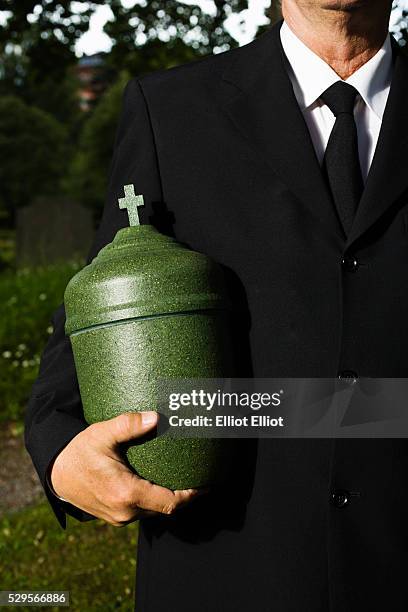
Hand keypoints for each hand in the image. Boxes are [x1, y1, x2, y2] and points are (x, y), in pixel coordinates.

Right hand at [50, 411, 201, 525]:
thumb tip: (156, 417)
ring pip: (154, 512)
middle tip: (199, 476)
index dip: (191, 495)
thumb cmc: (80, 452)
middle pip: (165, 508)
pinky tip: (161, 484)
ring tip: (184, 479)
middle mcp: (125, 512)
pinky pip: (143, 511)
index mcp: (126, 493)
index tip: (205, 484)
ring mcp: (120, 518)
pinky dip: (155, 500)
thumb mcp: (102, 434)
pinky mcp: (115, 517)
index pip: (170, 502)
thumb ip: (128, 425)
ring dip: (169, 498)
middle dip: (184, 495)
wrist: (57, 473)